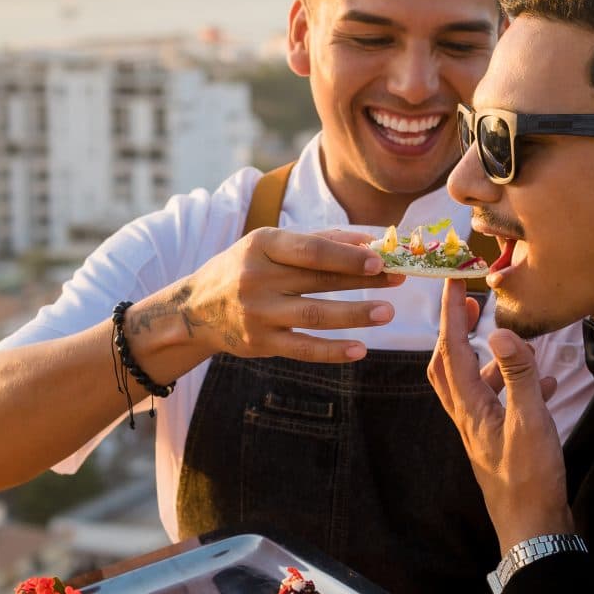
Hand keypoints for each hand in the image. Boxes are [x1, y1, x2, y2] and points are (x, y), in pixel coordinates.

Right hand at [179, 227, 402, 362]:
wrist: (195, 309)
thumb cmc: (244, 269)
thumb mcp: (269, 246)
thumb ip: (316, 242)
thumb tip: (368, 242)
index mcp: (261, 245)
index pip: (310, 250)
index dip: (346, 255)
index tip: (379, 258)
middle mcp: (256, 278)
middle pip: (318, 280)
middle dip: (363, 281)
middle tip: (398, 279)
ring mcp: (257, 313)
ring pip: (314, 315)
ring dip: (355, 314)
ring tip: (387, 312)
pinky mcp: (259, 343)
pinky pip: (302, 349)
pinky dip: (332, 351)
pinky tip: (360, 349)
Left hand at [427, 280, 573, 552]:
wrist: (532, 530)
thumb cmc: (530, 479)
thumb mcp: (530, 422)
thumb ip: (517, 375)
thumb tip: (499, 331)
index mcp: (469, 406)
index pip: (452, 349)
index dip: (451, 313)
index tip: (452, 281)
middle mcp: (467, 415)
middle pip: (447, 364)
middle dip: (453, 330)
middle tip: (468, 303)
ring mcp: (481, 429)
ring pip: (471, 383)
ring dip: (482, 356)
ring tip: (504, 337)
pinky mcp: (497, 441)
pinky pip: (498, 402)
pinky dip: (512, 384)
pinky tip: (544, 382)